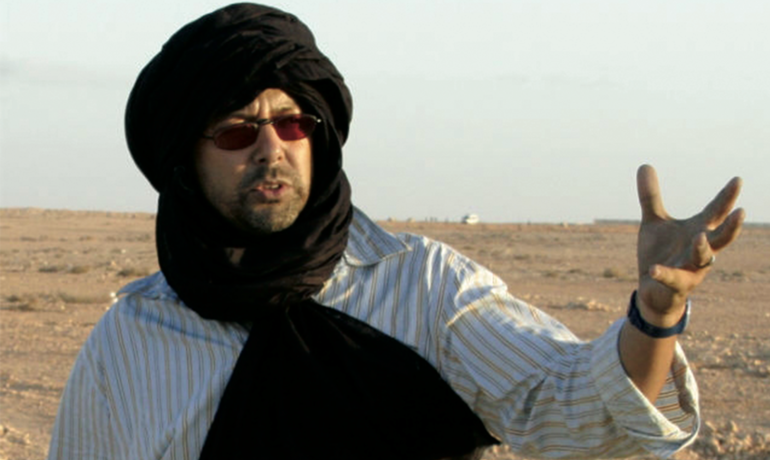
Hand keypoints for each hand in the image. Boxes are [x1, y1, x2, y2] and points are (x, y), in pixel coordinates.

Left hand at [635, 165, 744, 325]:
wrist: (653, 289)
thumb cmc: (661, 253)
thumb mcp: (654, 222)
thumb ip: (651, 196)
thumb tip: (645, 165)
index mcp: (698, 231)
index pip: (716, 212)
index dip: (727, 197)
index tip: (737, 179)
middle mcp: (700, 249)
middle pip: (720, 237)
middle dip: (731, 226)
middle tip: (741, 212)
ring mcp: (691, 268)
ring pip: (704, 259)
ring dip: (703, 249)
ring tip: (699, 238)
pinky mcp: (676, 284)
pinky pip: (671, 278)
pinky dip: (663, 273)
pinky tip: (654, 268)